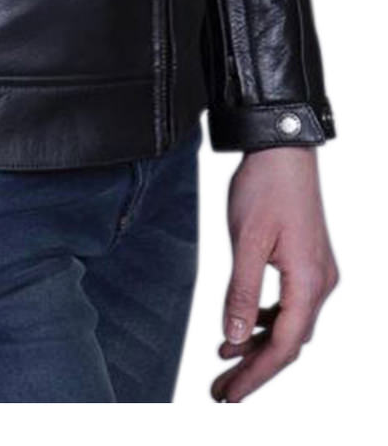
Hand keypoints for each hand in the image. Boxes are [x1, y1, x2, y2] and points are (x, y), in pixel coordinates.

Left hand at [211, 145, 339, 402]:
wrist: (283, 147)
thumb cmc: (266, 186)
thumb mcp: (247, 239)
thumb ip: (241, 290)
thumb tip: (234, 336)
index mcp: (309, 282)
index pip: (283, 346)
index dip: (256, 374)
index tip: (230, 394)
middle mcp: (320, 282)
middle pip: (288, 342)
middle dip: (255, 368)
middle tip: (222, 390)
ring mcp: (316, 272)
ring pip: (288, 325)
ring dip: (259, 345)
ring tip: (225, 360)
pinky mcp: (307, 261)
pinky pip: (288, 304)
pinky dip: (265, 320)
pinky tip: (241, 327)